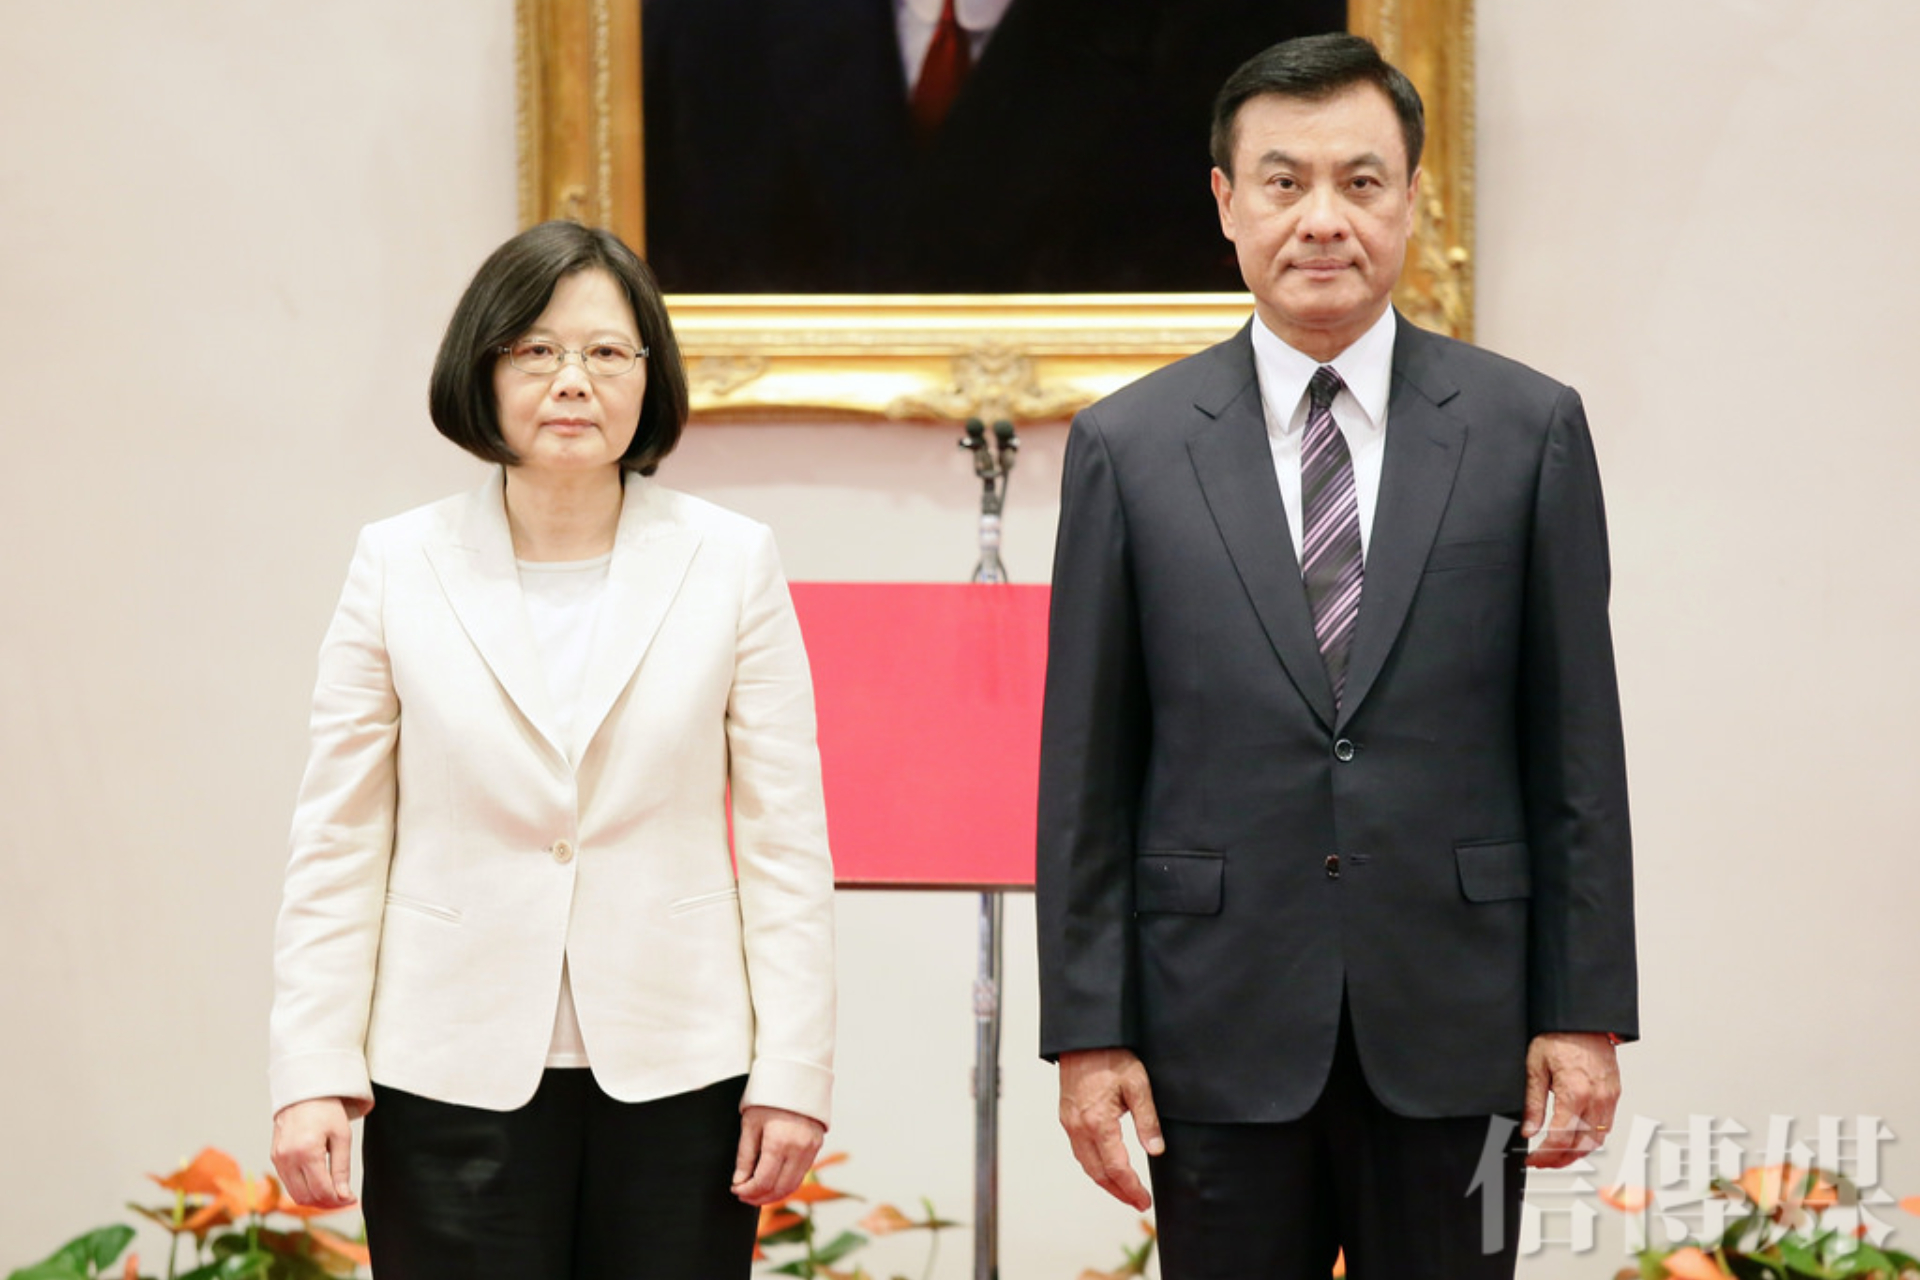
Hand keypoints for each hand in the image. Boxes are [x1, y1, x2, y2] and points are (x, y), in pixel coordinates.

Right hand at [271, 1097, 360, 1208]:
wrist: (303, 1092)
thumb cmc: (326, 1110)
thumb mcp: (342, 1136)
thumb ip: (342, 1168)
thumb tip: (344, 1196)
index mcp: (306, 1151)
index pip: (321, 1190)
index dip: (337, 1200)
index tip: (351, 1199)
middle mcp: (287, 1158)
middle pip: (306, 1197)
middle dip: (326, 1203)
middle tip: (344, 1198)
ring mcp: (278, 1159)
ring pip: (295, 1194)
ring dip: (314, 1198)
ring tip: (333, 1193)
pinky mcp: (275, 1157)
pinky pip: (288, 1182)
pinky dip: (303, 1188)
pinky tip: (319, 1183)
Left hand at [732, 1105, 824, 1204]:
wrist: (795, 1076)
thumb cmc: (768, 1097)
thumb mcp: (750, 1124)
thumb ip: (745, 1156)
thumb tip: (739, 1182)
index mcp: (779, 1141)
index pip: (763, 1181)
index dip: (747, 1191)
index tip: (736, 1190)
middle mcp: (799, 1148)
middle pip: (779, 1188)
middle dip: (759, 1197)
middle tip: (744, 1196)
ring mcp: (811, 1148)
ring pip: (793, 1185)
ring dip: (774, 1194)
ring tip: (757, 1193)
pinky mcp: (817, 1146)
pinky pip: (801, 1173)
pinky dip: (786, 1183)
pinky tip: (772, 1182)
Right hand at [1057, 1047, 1163, 1210]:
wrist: (1083, 1037)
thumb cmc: (1111, 1056)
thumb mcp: (1138, 1085)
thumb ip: (1147, 1120)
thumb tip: (1156, 1150)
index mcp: (1098, 1122)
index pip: (1116, 1168)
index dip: (1131, 1188)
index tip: (1144, 1200)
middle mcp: (1079, 1127)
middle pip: (1097, 1173)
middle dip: (1118, 1192)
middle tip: (1137, 1202)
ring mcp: (1069, 1123)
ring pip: (1086, 1164)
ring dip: (1105, 1182)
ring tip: (1123, 1191)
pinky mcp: (1066, 1116)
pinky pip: (1079, 1150)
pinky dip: (1093, 1165)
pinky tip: (1105, 1167)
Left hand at [1522, 1032, 1619, 1168]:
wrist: (1583, 1019)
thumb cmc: (1558, 1037)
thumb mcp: (1536, 1067)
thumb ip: (1533, 1103)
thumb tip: (1529, 1130)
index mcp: (1574, 1093)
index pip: (1560, 1139)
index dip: (1544, 1155)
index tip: (1532, 1159)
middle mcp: (1596, 1100)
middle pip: (1581, 1146)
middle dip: (1560, 1160)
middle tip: (1542, 1162)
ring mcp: (1609, 1098)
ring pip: (1597, 1141)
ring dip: (1577, 1154)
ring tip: (1557, 1156)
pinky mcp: (1614, 1095)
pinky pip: (1606, 1127)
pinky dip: (1591, 1140)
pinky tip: (1577, 1140)